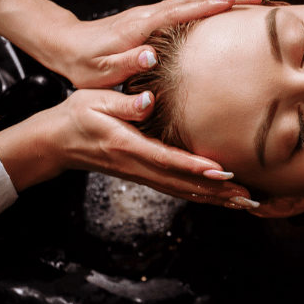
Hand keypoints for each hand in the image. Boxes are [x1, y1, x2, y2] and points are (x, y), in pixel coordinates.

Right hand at [0, 89, 255, 208]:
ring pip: (184, 191)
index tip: (221, 171)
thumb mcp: (93, 101)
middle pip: (183, 184)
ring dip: (215, 199)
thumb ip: (123, 103)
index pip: (166, 159)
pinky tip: (222, 198)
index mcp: (127, 146)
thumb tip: (149, 100)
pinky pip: (178, 189)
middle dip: (217, 192)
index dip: (194, 167)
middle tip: (248, 197)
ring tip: (245, 203)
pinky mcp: (145, 176)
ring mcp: (142, 175)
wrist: (56, 142)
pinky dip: (202, 196)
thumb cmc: (76, 116)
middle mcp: (137, 166)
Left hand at [46, 0, 270, 88]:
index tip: (239, 1)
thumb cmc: (85, 63)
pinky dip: (214, 2)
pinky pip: (191, 7)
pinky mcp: (156, 19)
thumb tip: (151, 55)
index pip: (183, 11)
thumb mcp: (102, 71)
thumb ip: (127, 63)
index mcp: (142, 26)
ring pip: (197, 0)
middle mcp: (152, 14)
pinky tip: (230, 6)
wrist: (67, 45)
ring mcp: (155, 14)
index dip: (211, 6)